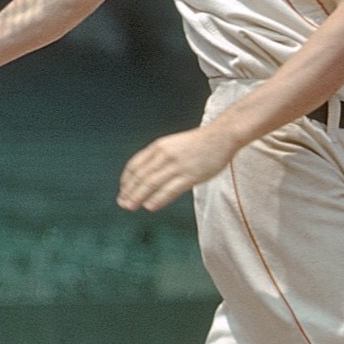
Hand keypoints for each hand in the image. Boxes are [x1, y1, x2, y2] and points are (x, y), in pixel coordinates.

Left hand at [117, 126, 235, 211]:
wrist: (221, 136)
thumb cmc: (199, 143)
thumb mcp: (173, 144)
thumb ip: (160, 157)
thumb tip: (147, 174)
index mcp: (159, 147)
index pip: (135, 165)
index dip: (126, 180)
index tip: (123, 191)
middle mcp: (165, 155)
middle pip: (141, 176)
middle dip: (129, 191)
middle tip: (122, 203)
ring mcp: (178, 165)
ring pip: (151, 183)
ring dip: (138, 196)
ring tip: (131, 206)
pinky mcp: (191, 175)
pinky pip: (170, 189)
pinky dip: (158, 199)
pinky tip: (150, 206)